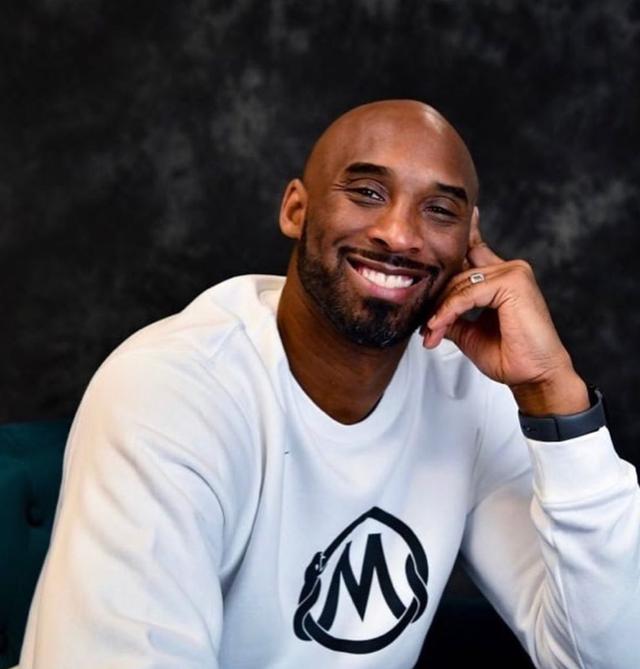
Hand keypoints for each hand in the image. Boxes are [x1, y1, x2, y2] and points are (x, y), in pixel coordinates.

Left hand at [423, 208, 588, 415]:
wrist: (535, 377)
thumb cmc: (511, 357)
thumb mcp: (470, 334)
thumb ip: (452, 316)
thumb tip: (428, 313)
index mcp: (502, 279)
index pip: (475, 251)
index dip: (463, 236)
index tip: (454, 219)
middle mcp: (510, 270)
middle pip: (457, 273)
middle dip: (437, 303)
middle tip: (426, 330)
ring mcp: (513, 272)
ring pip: (459, 284)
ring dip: (440, 312)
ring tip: (431, 334)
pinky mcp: (513, 281)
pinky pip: (467, 293)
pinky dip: (449, 311)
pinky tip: (439, 326)